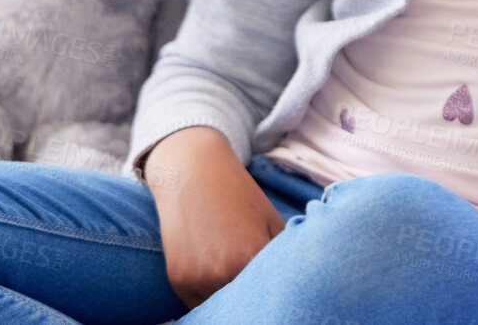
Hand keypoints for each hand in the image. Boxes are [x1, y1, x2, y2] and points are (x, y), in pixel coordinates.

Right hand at [144, 127, 284, 308]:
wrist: (192, 171)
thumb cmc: (237, 193)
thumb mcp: (271, 219)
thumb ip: (284, 253)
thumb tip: (298, 279)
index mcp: (251, 255)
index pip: (270, 290)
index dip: (276, 289)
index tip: (279, 289)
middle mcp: (223, 272)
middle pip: (245, 301)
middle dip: (254, 296)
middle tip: (259, 287)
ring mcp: (198, 278)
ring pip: (222, 305)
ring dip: (230, 298)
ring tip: (235, 277)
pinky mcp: (179, 280)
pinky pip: (198, 304)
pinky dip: (210, 296)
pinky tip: (216, 277)